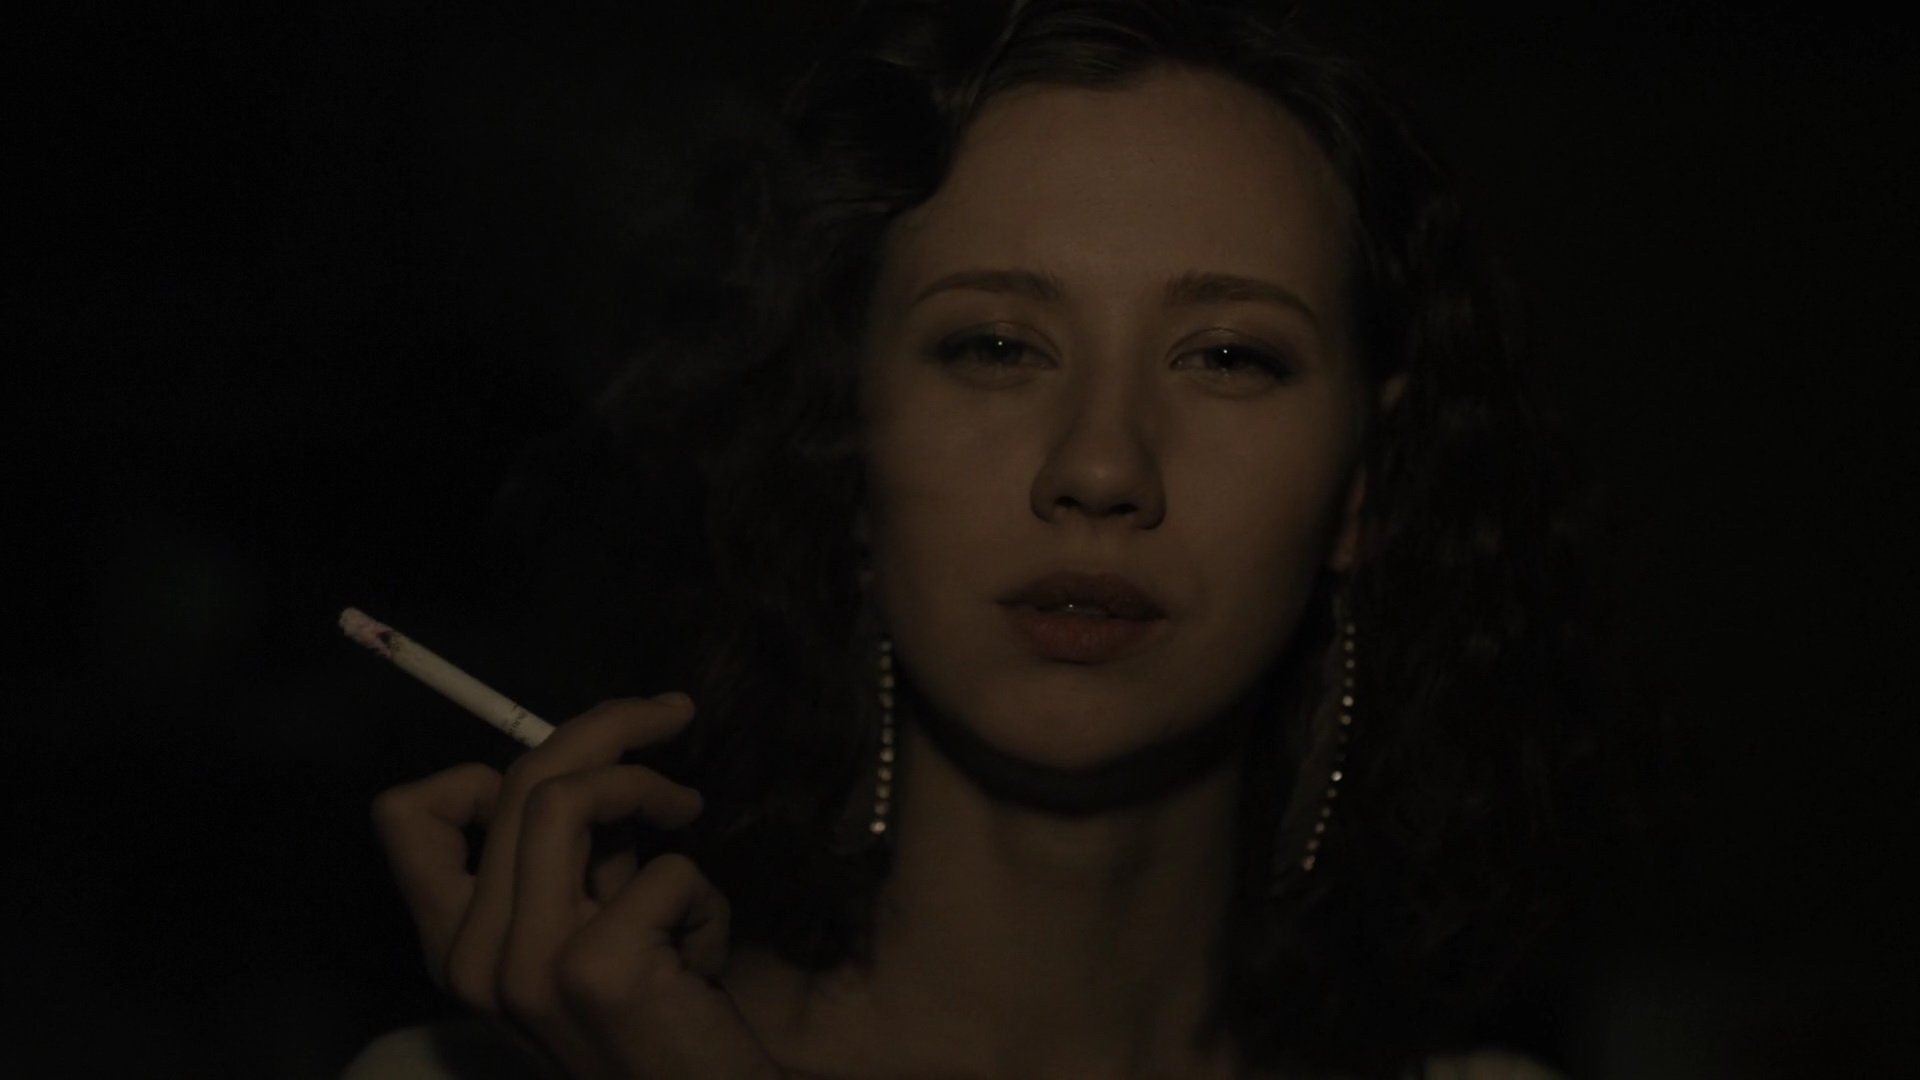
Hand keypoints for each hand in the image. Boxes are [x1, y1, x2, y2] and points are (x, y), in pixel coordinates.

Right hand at [371, 694, 785, 1078]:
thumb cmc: (649, 1027)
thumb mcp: (584, 935)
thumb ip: (572, 863)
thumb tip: (598, 760)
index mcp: (454, 948)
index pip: (406, 816)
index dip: (479, 769)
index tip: (561, 767)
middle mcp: (470, 960)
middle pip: (515, 781)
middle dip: (608, 725)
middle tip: (673, 713)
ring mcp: (526, 968)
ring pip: (566, 798)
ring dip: (648, 787)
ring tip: (690, 813)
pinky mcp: (596, 970)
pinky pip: (665, 869)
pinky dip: (706, 897)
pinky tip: (706, 954)